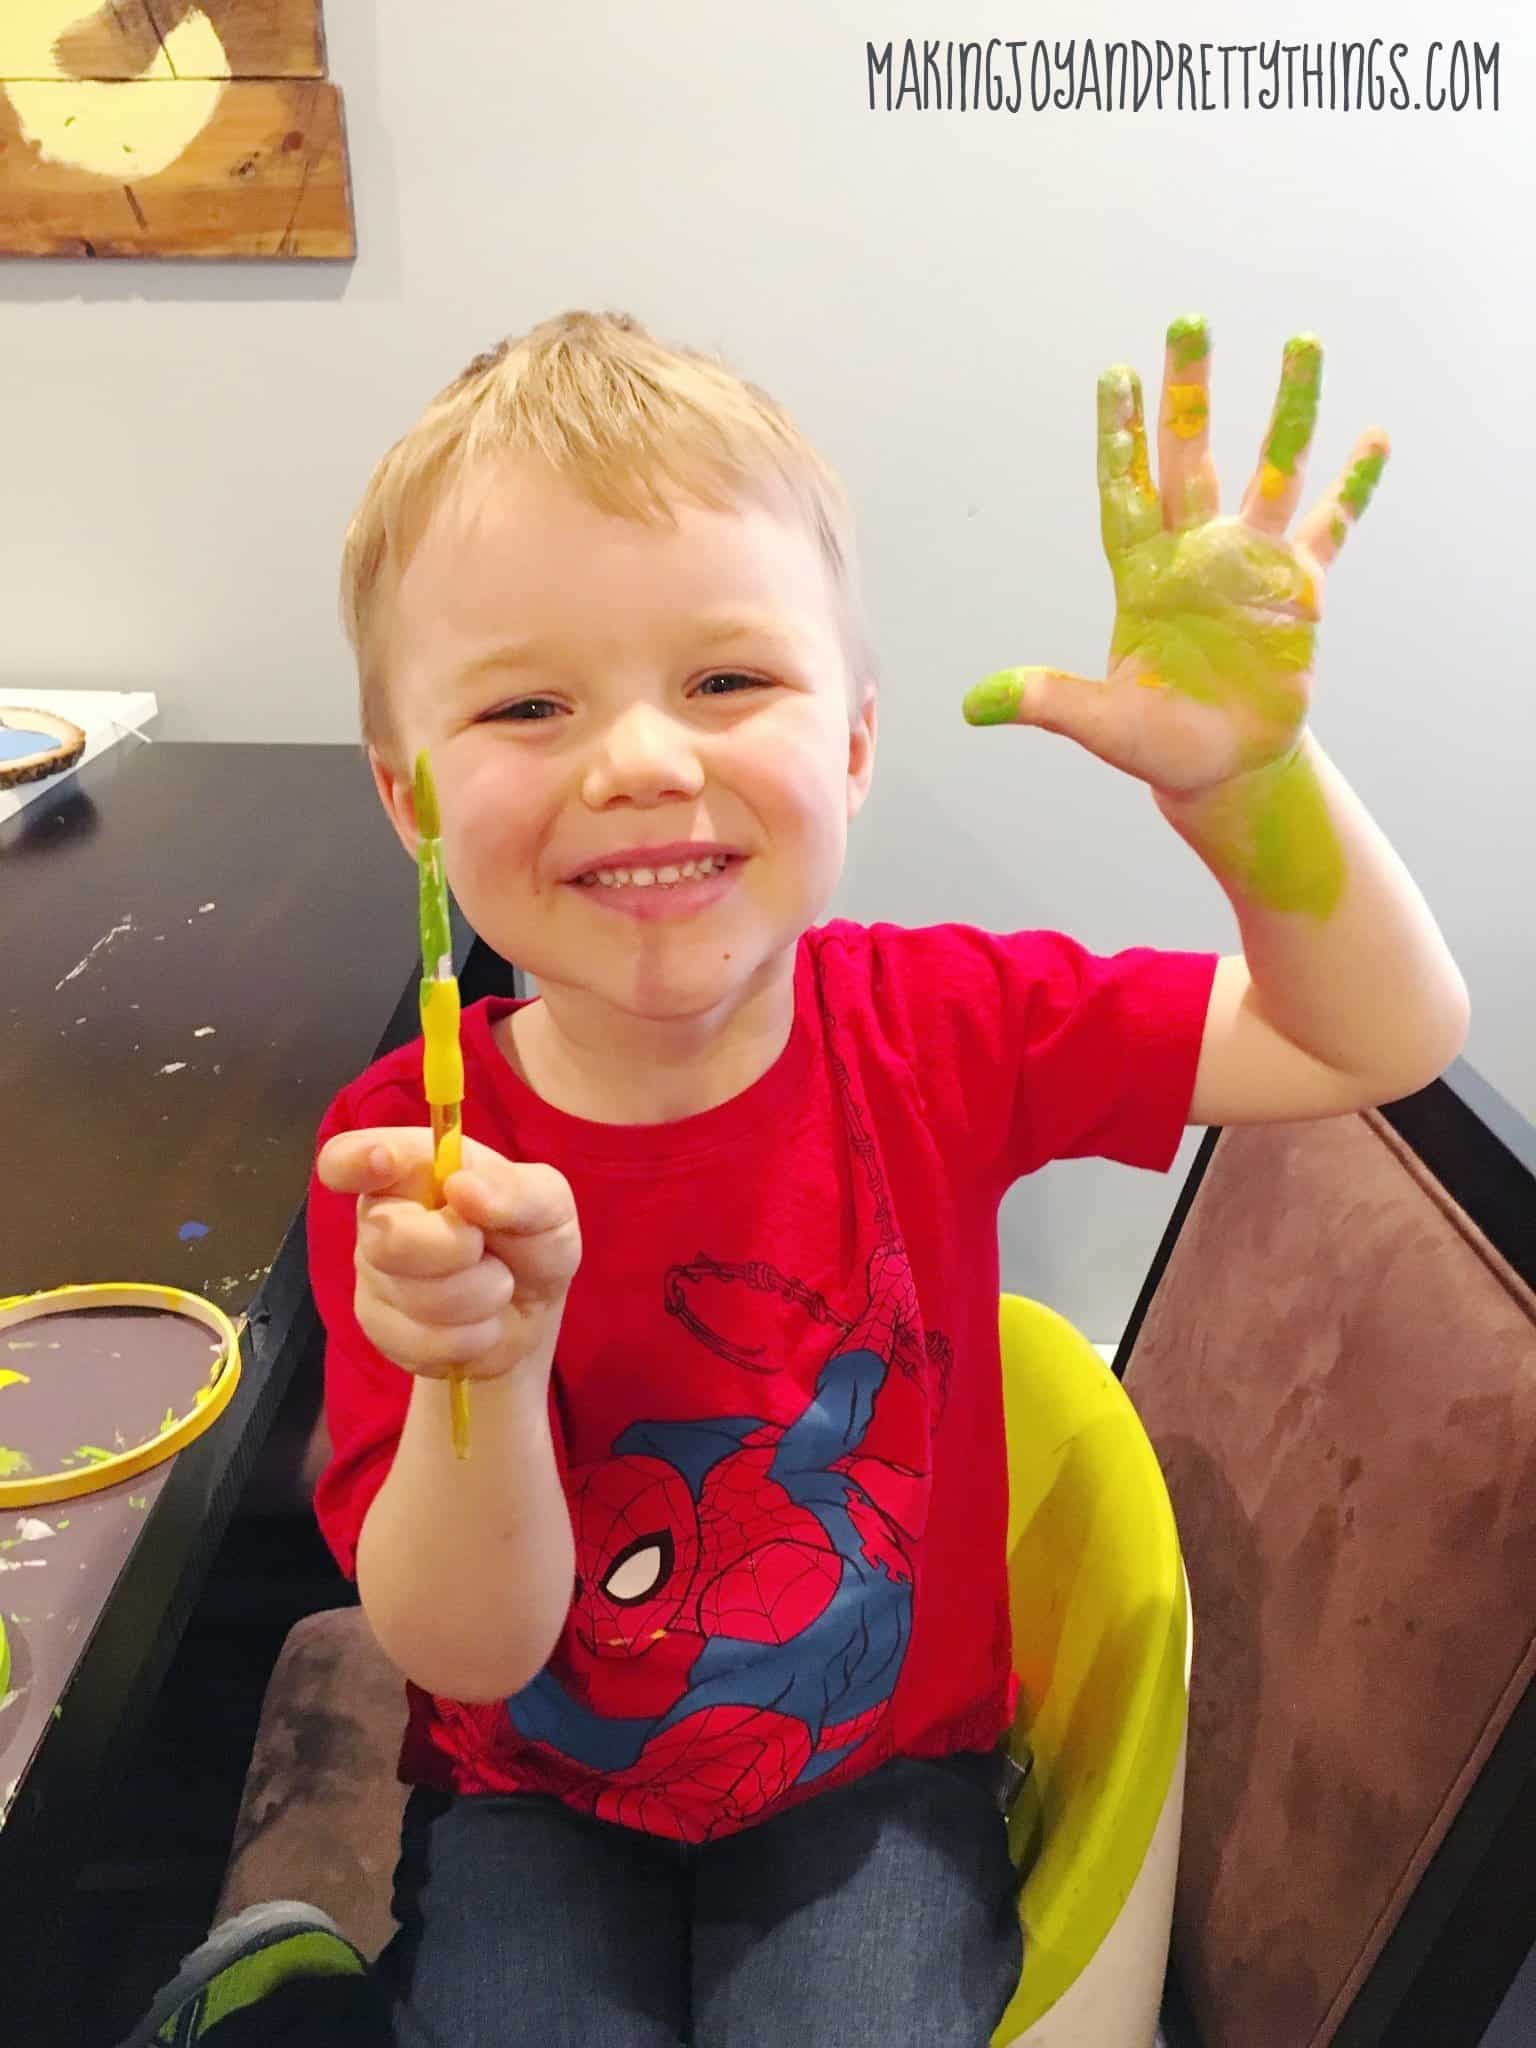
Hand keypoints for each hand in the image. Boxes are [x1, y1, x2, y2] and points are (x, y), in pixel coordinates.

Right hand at [316, 1128, 580, 1383]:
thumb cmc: (530, 1240)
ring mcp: (374, 1274)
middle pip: (388, 1237)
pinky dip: (470, 1337)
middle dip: (458, 1251)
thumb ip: (518, 1189)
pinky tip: (477, 1321)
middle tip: (485, 1247)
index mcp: (413, 1168)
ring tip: (494, 1284)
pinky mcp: (380, 1328)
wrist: (528, 1314)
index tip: (381, 1161)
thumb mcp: (549, 1205)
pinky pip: (421, 1342)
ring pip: (415, 1297)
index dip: (354, 1159)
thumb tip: (463, 1187)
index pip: (348, 1158)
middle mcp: (380, 1216)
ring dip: (479, 1297)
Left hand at [963, 316, 1389, 798]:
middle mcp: (1196, 553)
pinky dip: (1353, 486)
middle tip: (1187, 324)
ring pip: (1272, 469)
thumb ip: (1047, 700)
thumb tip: (972, 706)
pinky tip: (1373, 438)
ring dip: (1288, 410)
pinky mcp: (1298, 588)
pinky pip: (1330, 525)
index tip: (1114, 376)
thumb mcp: (1100, 723)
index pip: (1127, 490)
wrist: (1223, 767)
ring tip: (1302, 343)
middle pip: (1192, 456)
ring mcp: (1251, 562)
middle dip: (1189, 393)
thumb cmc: (1158, 744)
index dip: (1123, 436)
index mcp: (1144, 575)